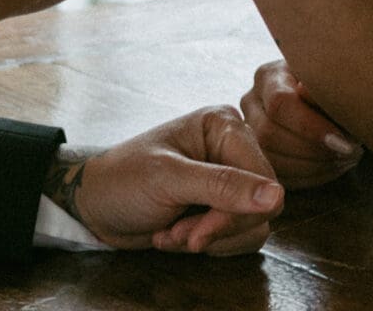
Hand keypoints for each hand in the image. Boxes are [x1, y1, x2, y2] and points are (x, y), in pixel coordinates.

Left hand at [44, 106, 283, 255]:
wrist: (94, 205)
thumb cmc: (123, 179)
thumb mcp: (169, 180)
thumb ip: (223, 187)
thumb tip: (277, 196)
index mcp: (224, 125)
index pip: (264, 180)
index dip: (234, 214)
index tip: (197, 233)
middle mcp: (231, 149)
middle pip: (261, 206)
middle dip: (216, 229)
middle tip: (178, 234)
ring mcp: (228, 179)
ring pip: (251, 226)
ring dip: (208, 240)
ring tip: (170, 233)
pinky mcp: (220, 206)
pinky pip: (238, 238)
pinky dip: (207, 246)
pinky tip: (173, 235)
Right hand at [241, 61, 362, 188]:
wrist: (327, 99)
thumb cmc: (332, 85)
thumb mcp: (331, 78)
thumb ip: (320, 86)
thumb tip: (304, 91)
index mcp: (267, 76)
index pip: (279, 103)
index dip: (310, 126)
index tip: (343, 142)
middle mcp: (251, 103)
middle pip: (269, 133)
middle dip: (313, 150)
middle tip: (349, 153)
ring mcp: (251, 132)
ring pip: (271, 160)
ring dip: (315, 167)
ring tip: (345, 159)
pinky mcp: (260, 157)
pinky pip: (278, 176)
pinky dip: (310, 177)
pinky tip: (332, 167)